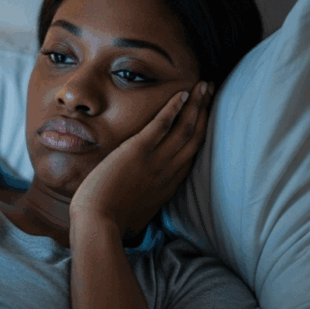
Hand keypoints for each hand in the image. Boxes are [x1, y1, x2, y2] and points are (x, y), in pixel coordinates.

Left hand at [69, 81, 214, 243]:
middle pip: (196, 137)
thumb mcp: (137, 213)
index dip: (202, 131)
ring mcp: (156, 161)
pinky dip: (174, 108)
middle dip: (206, 111)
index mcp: (169, 185)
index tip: (206, 115)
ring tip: (204, 85)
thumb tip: (142, 203)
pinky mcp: (138, 151)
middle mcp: (169, 172)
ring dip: (196, 104)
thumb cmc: (111, 221)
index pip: (192, 153)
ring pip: (185, 128)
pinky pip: (161, 125)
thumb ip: (145, 202)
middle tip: (212, 90)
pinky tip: (181, 94)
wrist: (97, 223)